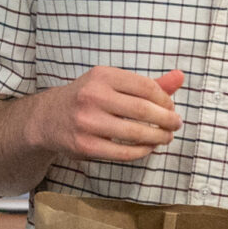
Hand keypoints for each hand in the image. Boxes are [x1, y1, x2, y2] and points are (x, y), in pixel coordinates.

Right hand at [22, 67, 184, 163]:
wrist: (47, 118)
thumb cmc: (87, 98)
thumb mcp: (112, 83)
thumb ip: (147, 83)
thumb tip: (180, 77)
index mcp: (102, 75)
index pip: (146, 86)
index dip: (166, 99)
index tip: (171, 107)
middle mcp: (93, 96)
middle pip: (143, 110)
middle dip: (167, 120)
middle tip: (176, 125)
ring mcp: (87, 122)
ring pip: (136, 133)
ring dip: (158, 137)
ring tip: (165, 137)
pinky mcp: (84, 146)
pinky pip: (123, 153)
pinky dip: (141, 151)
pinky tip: (148, 148)